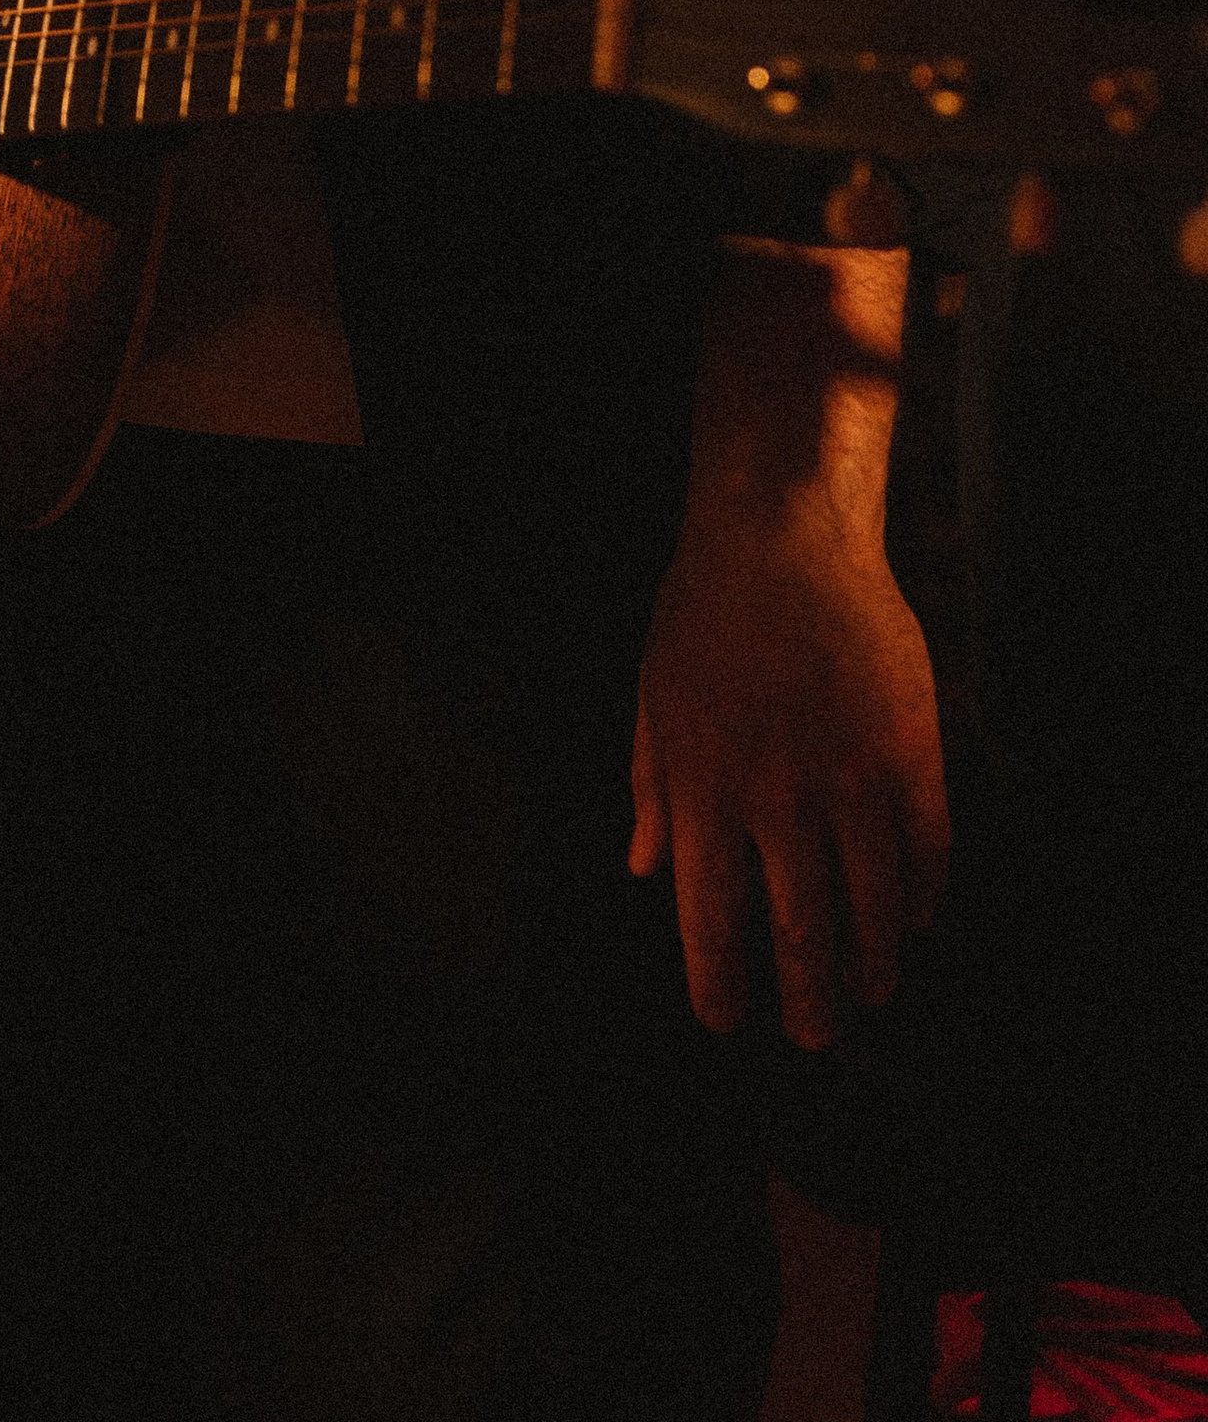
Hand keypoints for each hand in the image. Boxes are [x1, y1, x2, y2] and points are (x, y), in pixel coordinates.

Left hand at [630, 496, 948, 1049]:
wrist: (780, 533)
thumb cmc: (703, 615)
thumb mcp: (653, 701)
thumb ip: (651, 793)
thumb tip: (642, 871)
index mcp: (704, 790)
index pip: (710, 923)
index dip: (719, 988)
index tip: (726, 1022)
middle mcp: (776, 796)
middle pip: (801, 935)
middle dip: (807, 1003)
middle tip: (813, 1036)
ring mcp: (848, 774)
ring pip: (874, 907)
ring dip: (873, 964)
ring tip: (870, 990)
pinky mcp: (908, 748)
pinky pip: (927, 847)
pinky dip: (924, 895)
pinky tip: (914, 917)